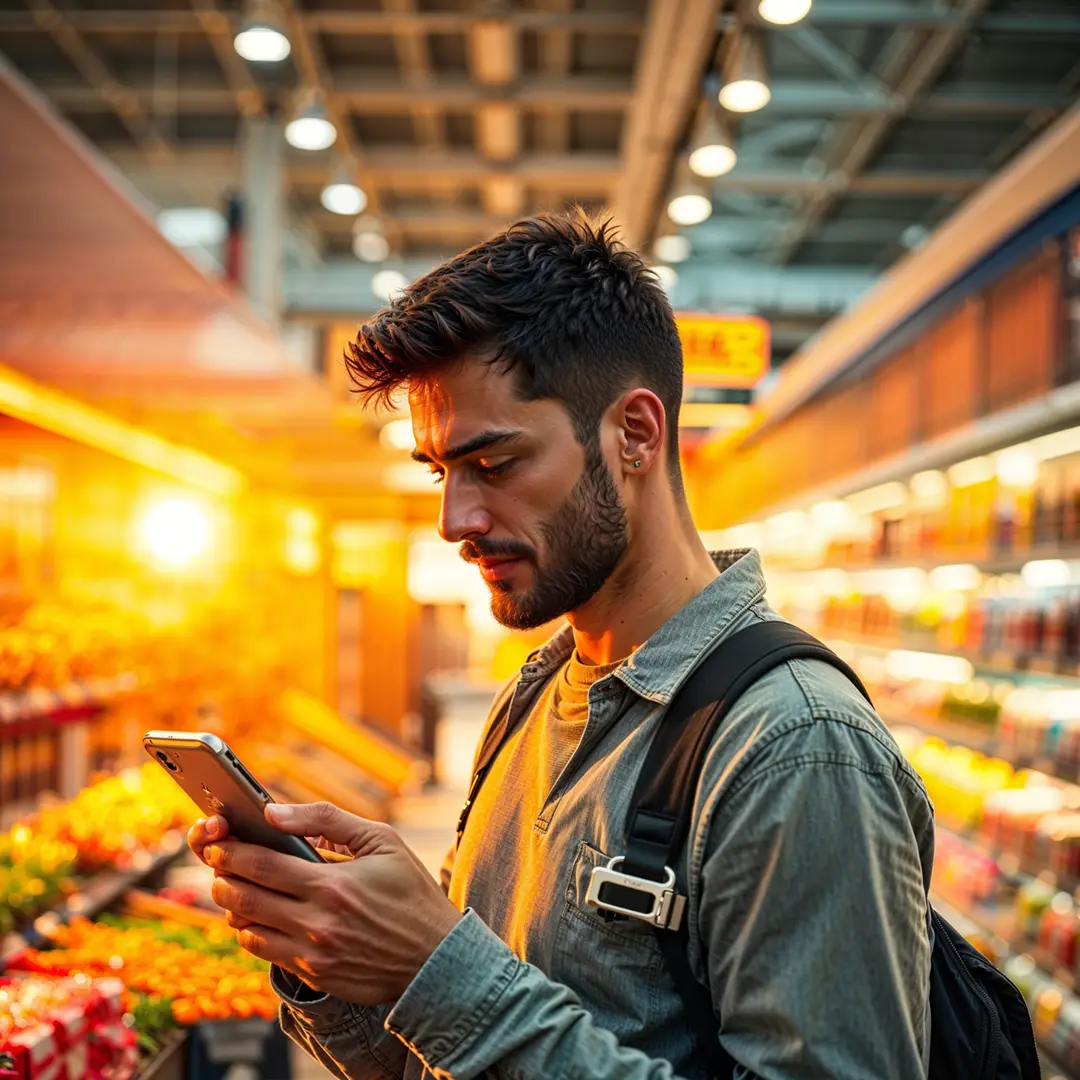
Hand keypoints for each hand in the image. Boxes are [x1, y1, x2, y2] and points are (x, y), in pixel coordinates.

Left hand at [198, 802, 463, 1004]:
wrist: (436, 957)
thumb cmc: (410, 891)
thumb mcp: (382, 840)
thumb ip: (326, 819)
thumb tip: (273, 811)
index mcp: (333, 884)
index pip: (262, 864)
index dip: (230, 852)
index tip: (217, 841)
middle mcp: (318, 922)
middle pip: (245, 899)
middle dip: (221, 877)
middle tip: (216, 863)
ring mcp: (314, 954)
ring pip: (248, 930)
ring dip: (231, 907)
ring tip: (231, 888)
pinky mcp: (315, 976)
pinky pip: (266, 953)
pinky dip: (251, 933)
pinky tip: (255, 917)